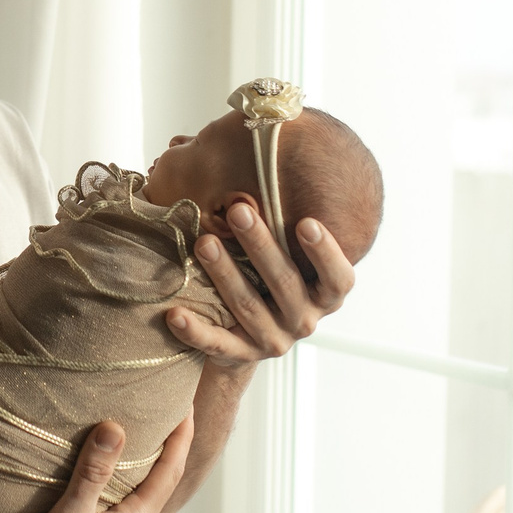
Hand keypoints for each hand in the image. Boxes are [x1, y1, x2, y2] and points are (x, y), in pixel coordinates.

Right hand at [0, 412, 195, 512]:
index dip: (180, 438)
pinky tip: (116, 473)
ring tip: (151, 435)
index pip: (169, 472)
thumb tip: (114, 429)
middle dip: (173, 447)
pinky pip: (126, 502)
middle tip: (174, 413)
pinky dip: (130, 479)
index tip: (187, 407)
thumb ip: (93, 472)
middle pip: (163, 482)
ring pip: (145, 493)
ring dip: (152, 463)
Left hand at [168, 202, 355, 372]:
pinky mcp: (241, 356)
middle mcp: (304, 321)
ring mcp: (273, 341)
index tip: (306, 222)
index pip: (338, 278)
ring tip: (203, 243)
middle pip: (285, 283)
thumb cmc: (270, 278)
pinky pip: (216, 344)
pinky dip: (195, 330)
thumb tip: (267, 156)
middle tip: (237, 211)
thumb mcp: (289, 256)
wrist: (247, 338)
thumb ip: (286, 223)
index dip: (325, 252)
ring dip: (225, 274)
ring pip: (248, 307)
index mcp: (325, 296)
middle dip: (260, 245)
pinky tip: (175, 314)